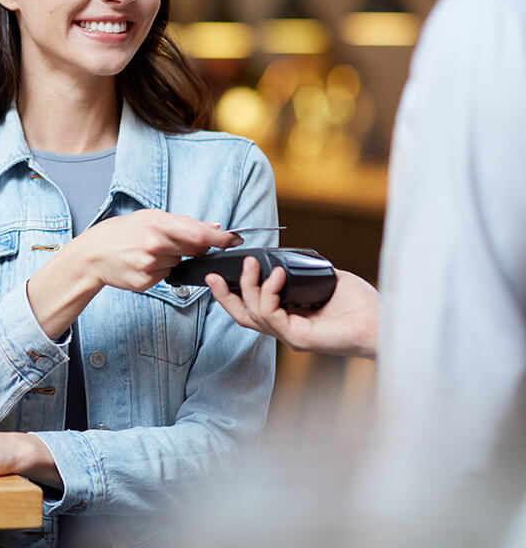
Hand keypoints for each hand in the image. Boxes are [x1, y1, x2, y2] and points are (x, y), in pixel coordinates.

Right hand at [28, 210, 240, 336]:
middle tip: (179, 241)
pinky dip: (161, 269)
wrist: (93, 254)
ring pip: (179, 263)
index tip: (235, 240)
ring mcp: (150, 265)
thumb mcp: (150, 217)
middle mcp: (154, 244)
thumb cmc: (123, 231)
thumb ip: (184, 222)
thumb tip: (215, 227)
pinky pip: (167, 275)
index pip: (199, 233)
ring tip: (150, 251)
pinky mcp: (146, 282)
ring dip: (174, 257)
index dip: (221, 238)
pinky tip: (144, 263)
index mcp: (157, 223)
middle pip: (193, 249)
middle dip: (196, 247)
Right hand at [205, 257, 379, 358]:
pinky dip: (269, 292)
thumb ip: (301, 272)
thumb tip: (282, 260)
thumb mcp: (324, 279)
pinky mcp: (299, 338)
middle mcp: (287, 330)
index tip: (222, 274)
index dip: (235, 294)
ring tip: (252, 264)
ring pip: (252, 314)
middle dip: (224, 296)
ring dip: (248, 286)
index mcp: (291, 318)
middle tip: (213, 275)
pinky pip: (270, 314)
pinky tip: (278, 275)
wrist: (385, 321)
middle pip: (244, 317)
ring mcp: (291, 336)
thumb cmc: (362, 304)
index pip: (254, 309)